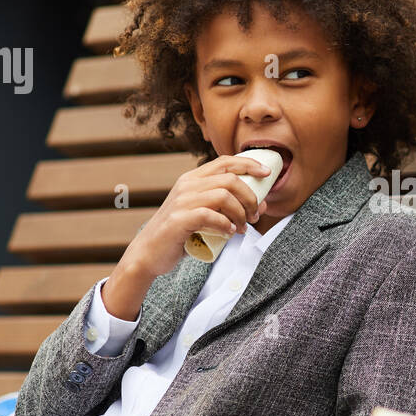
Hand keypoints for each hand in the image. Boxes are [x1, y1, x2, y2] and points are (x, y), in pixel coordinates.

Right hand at [122, 154, 273, 280]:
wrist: (148, 253)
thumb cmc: (180, 234)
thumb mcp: (206, 215)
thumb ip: (230, 208)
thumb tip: (262, 204)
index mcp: (192, 179)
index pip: (225, 162)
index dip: (249, 164)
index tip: (267, 173)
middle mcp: (187, 185)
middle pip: (230, 179)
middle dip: (250, 197)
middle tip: (254, 216)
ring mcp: (182, 201)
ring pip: (224, 196)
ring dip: (240, 213)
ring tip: (242, 228)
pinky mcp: (179, 219)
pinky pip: (211, 216)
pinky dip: (225, 225)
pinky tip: (228, 233)